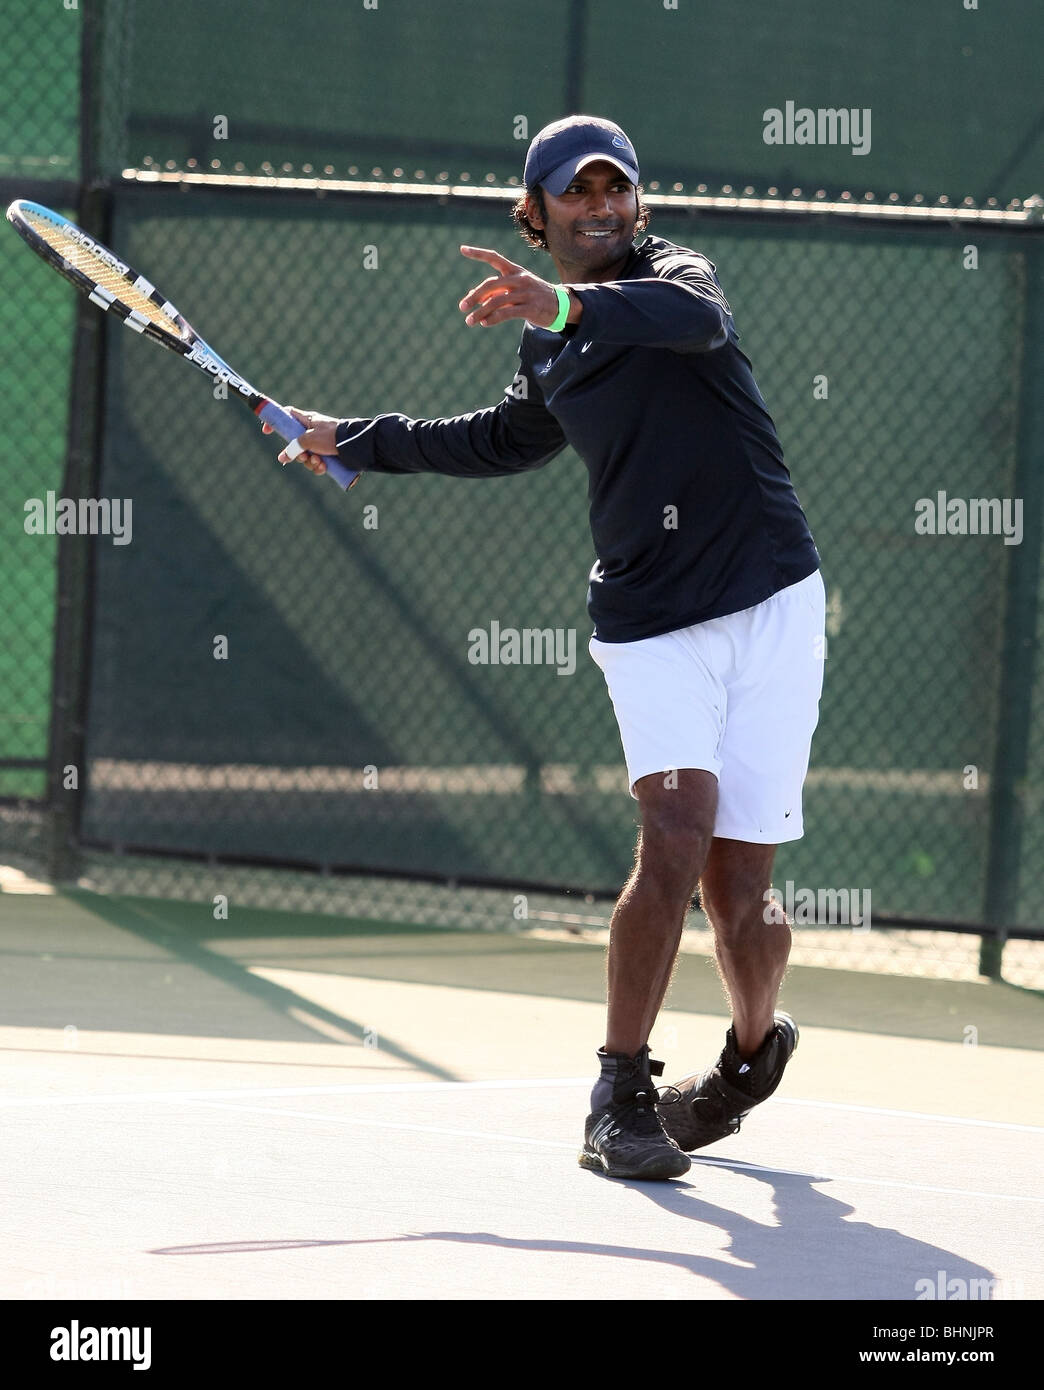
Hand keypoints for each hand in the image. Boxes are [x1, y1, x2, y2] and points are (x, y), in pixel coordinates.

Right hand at [261, 407, 338, 473]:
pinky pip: (317, 464)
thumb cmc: (331, 436)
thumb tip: (283, 457)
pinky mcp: (328, 456)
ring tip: (319, 461)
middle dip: (298, 454)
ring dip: (310, 462)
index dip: (275, 421)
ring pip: (306, 457)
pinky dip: (319, 467)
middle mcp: (312, 432)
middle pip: (295, 444)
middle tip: (305, 456)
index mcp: (307, 421)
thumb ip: (294, 447)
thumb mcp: (309, 440)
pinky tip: (324, 467)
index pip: (287, 416)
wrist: (355, 446)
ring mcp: (320, 444)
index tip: (266, 430)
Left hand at [457, 246, 580, 327]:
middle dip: (474, 296)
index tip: (462, 249)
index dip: (479, 253)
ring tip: (469, 321)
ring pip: (497, 301)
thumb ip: (497, 291)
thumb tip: (472, 296)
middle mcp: (520, 279)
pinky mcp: (530, 308)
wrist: (561, 305)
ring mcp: (525, 293)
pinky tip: (484, 323)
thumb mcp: (517, 289)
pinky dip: (493, 319)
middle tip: (462, 307)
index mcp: (516, 271)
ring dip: (480, 312)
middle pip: (491, 284)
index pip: (495, 257)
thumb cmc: (534, 297)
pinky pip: (507, 313)